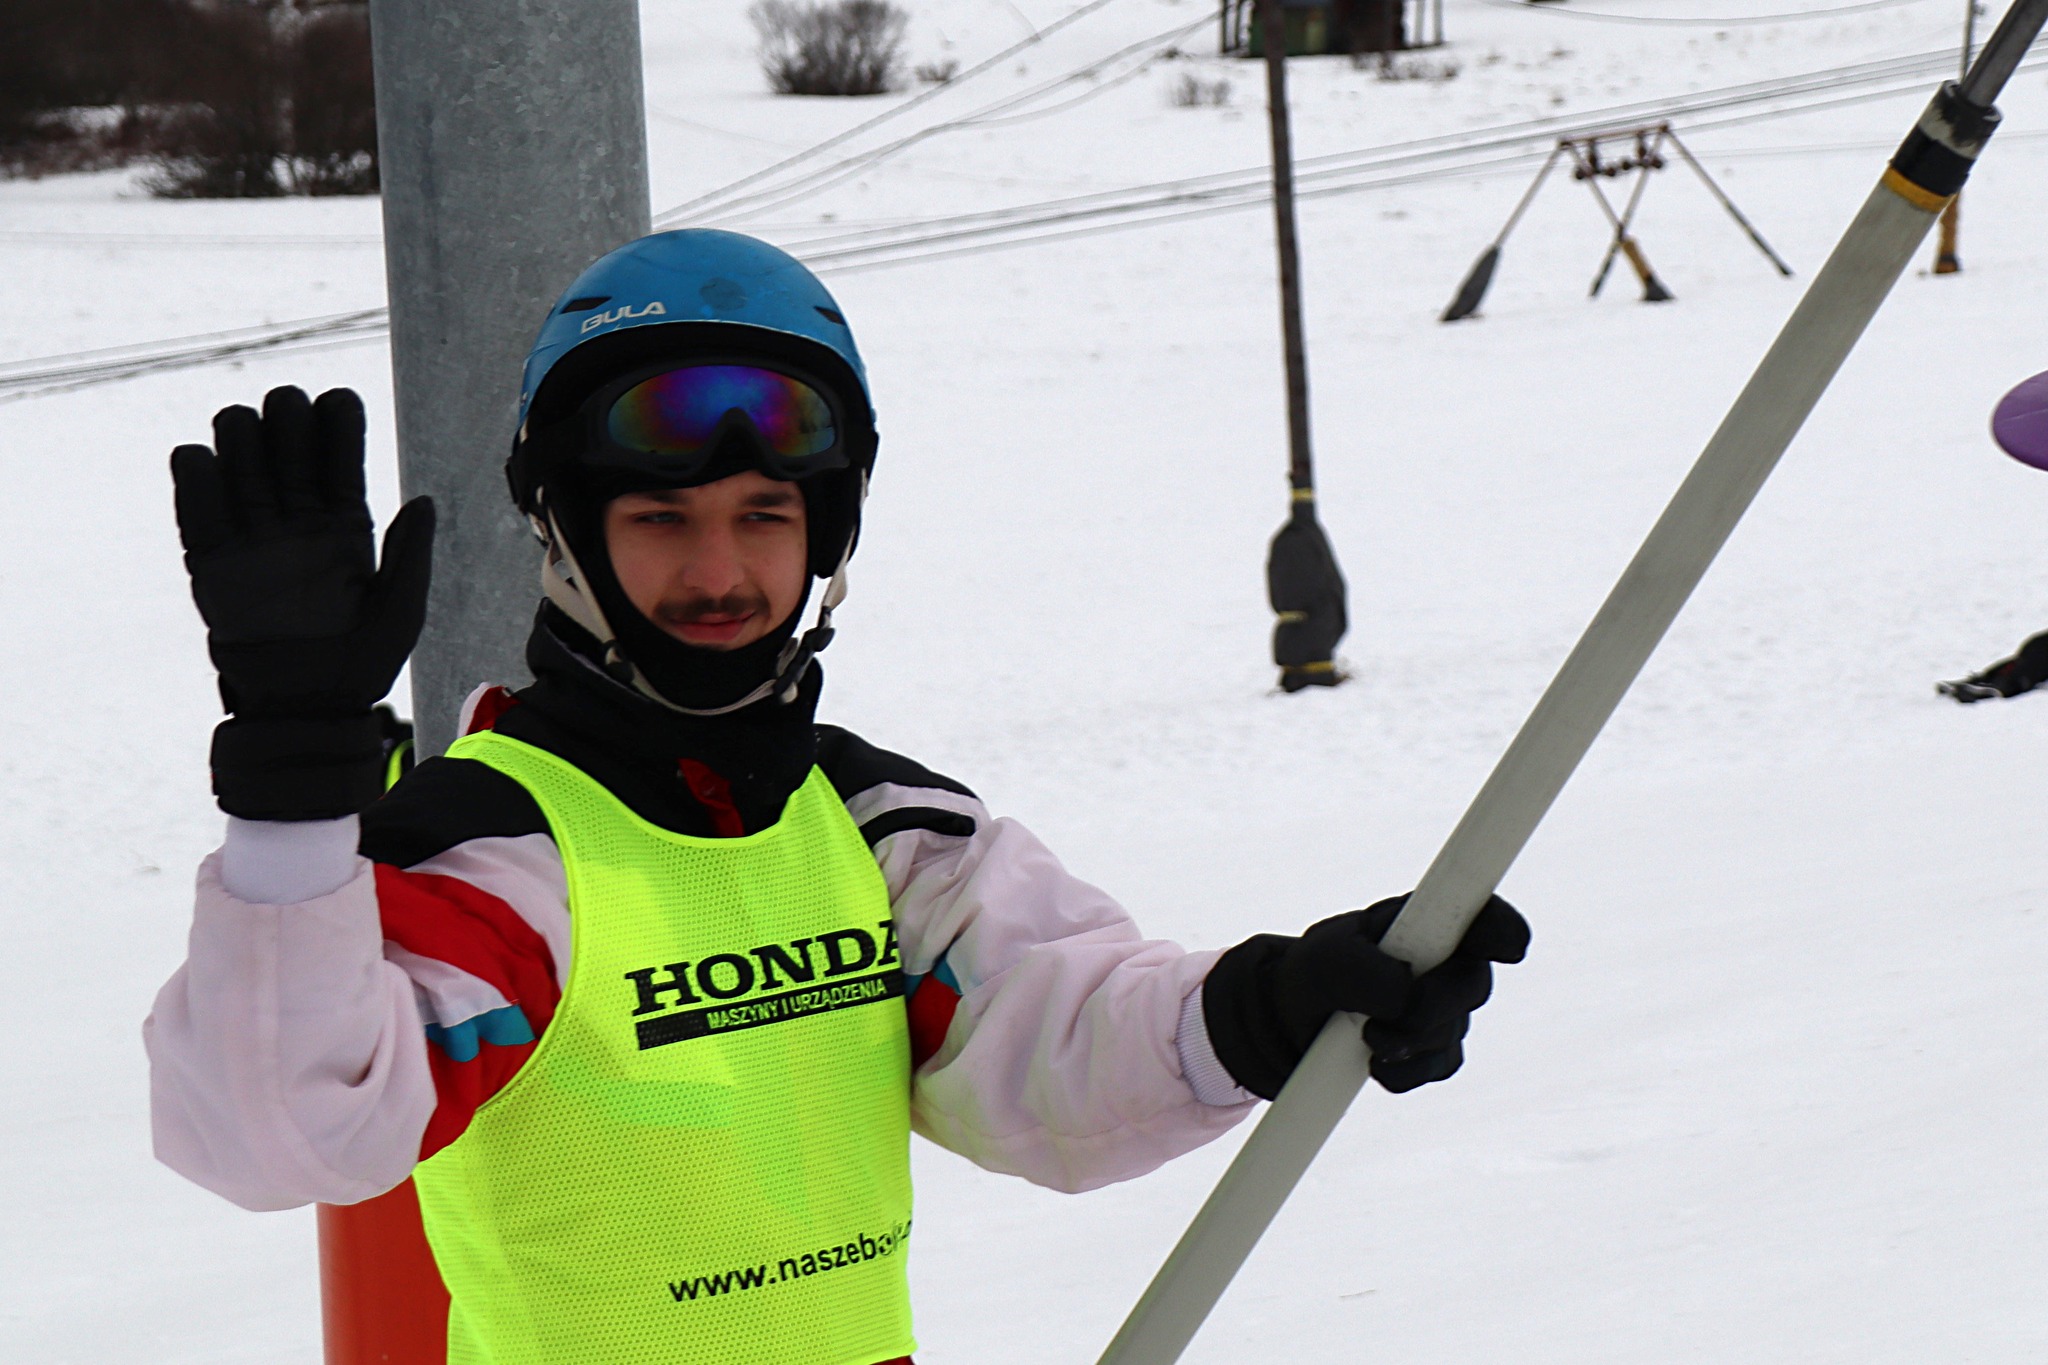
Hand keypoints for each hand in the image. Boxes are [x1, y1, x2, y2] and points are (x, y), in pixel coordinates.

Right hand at [172, 386, 433, 818]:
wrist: (305, 706)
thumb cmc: (363, 664)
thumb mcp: (401, 610)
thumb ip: (411, 554)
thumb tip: (424, 501)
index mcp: (346, 518)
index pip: (339, 442)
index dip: (336, 417)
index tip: (335, 414)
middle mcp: (298, 514)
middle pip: (284, 426)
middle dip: (285, 413)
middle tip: (290, 434)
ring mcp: (253, 529)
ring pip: (237, 442)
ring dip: (240, 431)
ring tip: (251, 455)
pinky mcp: (210, 552)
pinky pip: (195, 489)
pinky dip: (196, 466)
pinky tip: (208, 468)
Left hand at [1202, 893, 1529, 1098]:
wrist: (1289, 1023)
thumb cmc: (1312, 974)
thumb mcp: (1324, 961)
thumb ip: (1367, 972)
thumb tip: (1408, 998)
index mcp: (1424, 922)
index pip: (1481, 916)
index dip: (1503, 928)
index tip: (1509, 947)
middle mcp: (1443, 963)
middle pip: (1474, 985)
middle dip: (1433, 1005)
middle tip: (1390, 1015)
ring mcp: (1443, 1008)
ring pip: (1452, 1032)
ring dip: (1407, 1041)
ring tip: (1365, 1035)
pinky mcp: (1435, 1050)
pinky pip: (1439, 1067)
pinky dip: (1404, 1071)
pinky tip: (1374, 1061)